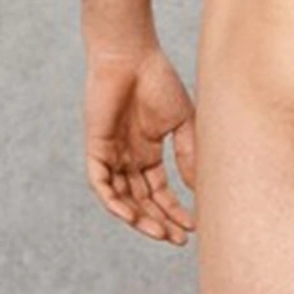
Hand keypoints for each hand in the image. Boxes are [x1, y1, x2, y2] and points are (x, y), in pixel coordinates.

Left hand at [83, 42, 196, 244]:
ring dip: (139, 219)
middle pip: (142, 201)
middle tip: (177, 239)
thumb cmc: (158, 80)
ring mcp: (112, 154)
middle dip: (159, 222)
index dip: (174, 210)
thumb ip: (188, 153)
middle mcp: (128, 158)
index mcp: (148, 152)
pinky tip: (130, 215)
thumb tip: (196, 189)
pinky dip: (113, 201)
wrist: (132, 55)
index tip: (193, 226)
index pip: (160, 191)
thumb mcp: (181, 121)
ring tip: (159, 233)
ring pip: (121, 198)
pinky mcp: (96, 148)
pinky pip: (101, 184)